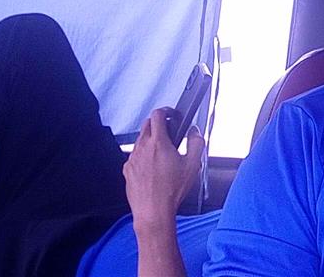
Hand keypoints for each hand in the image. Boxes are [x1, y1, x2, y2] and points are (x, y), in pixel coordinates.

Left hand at [123, 108, 205, 232]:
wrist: (153, 211)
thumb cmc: (171, 191)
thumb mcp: (192, 165)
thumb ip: (196, 143)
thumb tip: (194, 132)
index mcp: (158, 142)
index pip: (157, 115)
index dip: (166, 112)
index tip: (172, 115)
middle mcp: (142, 147)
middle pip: (147, 125)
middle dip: (158, 124)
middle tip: (169, 132)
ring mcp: (133, 158)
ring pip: (140, 140)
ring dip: (150, 140)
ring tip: (162, 154)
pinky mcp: (127, 169)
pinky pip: (135, 155)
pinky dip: (143, 155)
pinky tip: (153, 167)